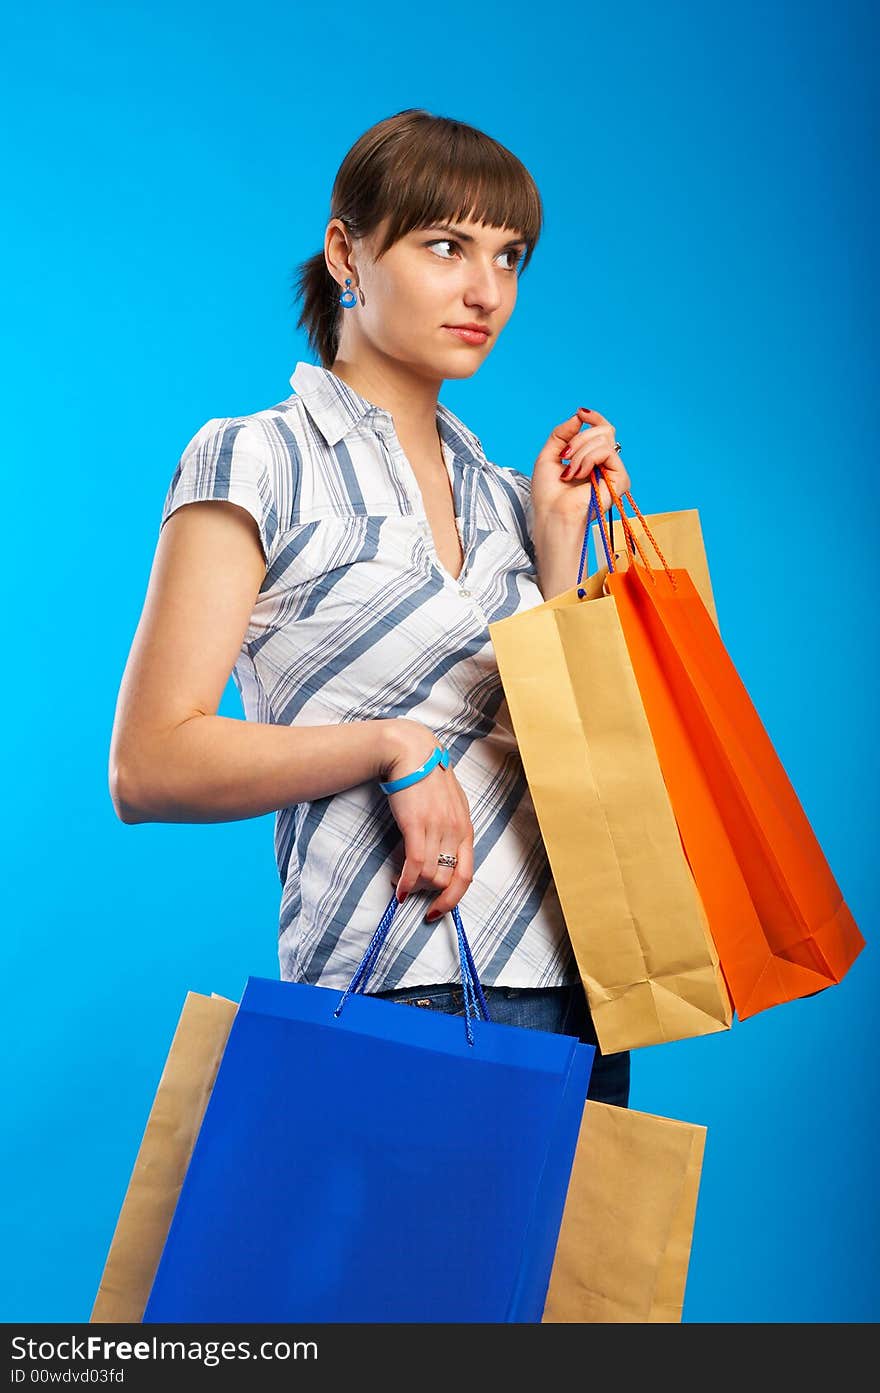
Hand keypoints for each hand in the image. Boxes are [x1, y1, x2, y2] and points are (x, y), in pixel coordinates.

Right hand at [380, 720, 473, 917]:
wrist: (411, 751)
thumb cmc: (428, 777)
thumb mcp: (451, 804)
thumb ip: (452, 829)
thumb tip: (444, 856)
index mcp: (466, 828)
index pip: (466, 875)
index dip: (453, 898)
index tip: (438, 909)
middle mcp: (456, 830)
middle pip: (446, 880)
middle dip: (428, 892)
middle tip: (412, 890)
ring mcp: (438, 828)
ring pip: (430, 875)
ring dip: (413, 886)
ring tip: (400, 882)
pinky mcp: (416, 825)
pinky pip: (415, 864)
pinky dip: (406, 882)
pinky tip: (398, 888)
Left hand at [531, 406, 630, 523]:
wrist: (552, 515)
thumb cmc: (549, 495)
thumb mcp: (549, 455)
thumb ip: (562, 433)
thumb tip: (580, 415)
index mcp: (591, 460)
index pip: (602, 431)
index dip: (594, 418)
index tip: (581, 413)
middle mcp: (605, 465)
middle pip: (604, 431)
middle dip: (579, 439)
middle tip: (565, 456)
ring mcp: (614, 472)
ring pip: (604, 440)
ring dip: (580, 453)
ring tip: (570, 472)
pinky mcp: (620, 479)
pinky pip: (607, 452)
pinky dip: (588, 460)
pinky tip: (580, 475)